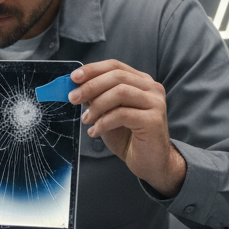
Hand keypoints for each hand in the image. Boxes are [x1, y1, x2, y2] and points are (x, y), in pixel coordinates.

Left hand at [68, 60, 186, 197]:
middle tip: (73, 98)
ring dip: (97, 105)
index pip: (115, 66)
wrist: (150, 162)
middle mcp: (151, 89)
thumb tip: (76, 88)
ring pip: (120, 92)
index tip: (74, 77)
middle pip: (117, 77)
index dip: (93, 69)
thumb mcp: (108, 113)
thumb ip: (97, 98)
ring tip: (86, 120)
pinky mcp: (154, 120)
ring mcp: (155, 103)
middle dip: (91, 86)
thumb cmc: (129, 137)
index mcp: (141, 82)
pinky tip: (95, 132)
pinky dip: (103, 122)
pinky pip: (122, 114)